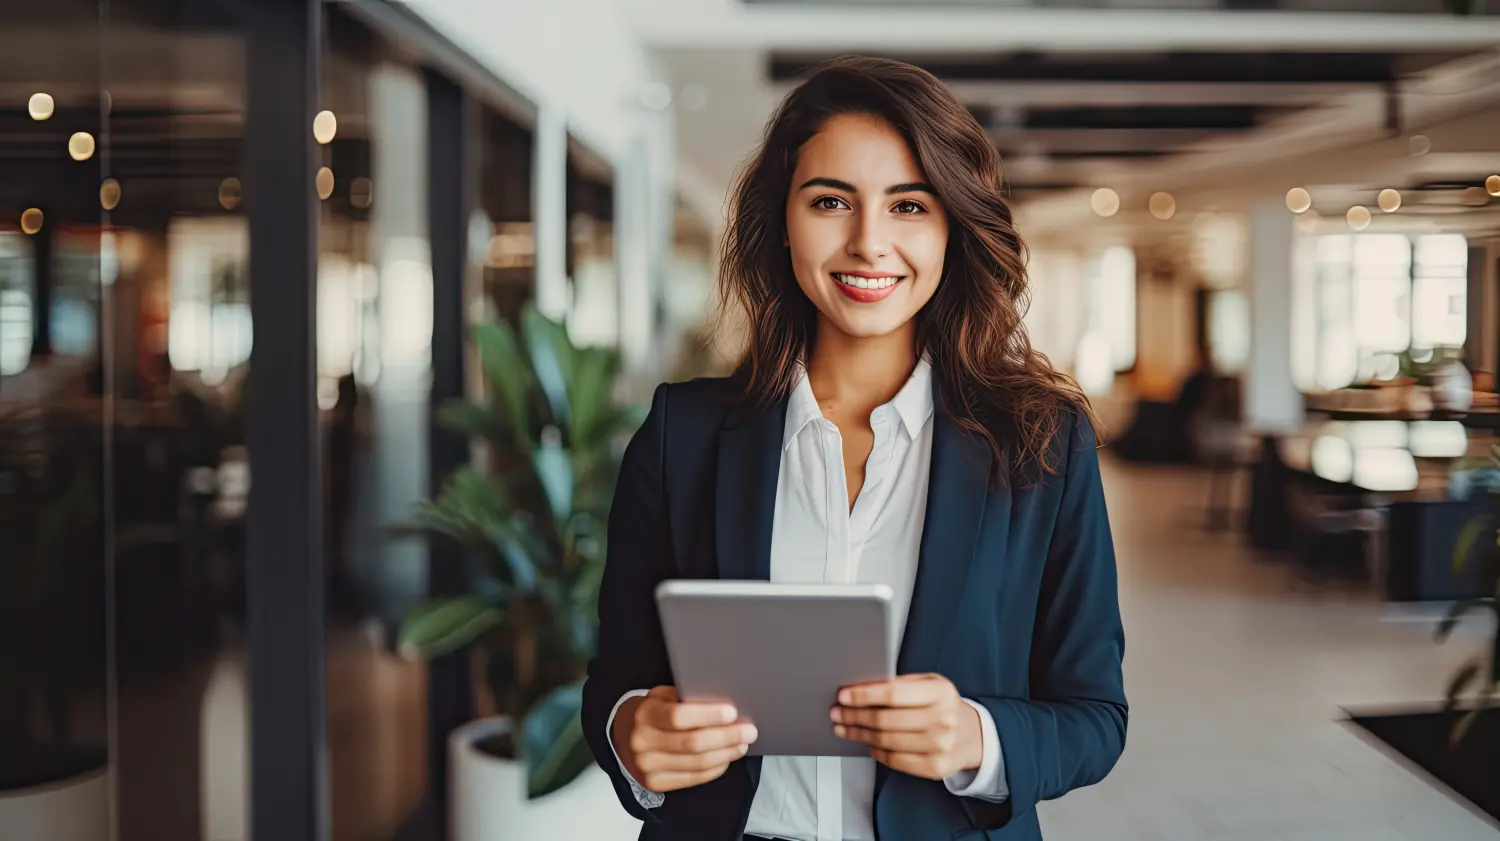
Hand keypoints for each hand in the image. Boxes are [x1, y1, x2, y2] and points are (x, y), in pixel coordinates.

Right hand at [613, 686, 758, 793]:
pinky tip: (727, 757)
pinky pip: (693, 778)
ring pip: (697, 763)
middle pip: (693, 743)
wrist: (623, 736)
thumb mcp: (661, 696)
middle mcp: (642, 743)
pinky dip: (715, 768)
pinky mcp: (656, 784)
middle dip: (726, 737)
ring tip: (742, 744)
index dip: (708, 715)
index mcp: (644, 715)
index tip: (732, 712)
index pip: (678, 717)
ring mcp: (648, 767)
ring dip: (726, 754)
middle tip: (749, 731)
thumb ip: (684, 698)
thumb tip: (721, 703)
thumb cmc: (652, 711)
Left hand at [830, 673, 982, 779]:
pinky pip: (896, 760)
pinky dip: (877, 752)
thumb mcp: (930, 684)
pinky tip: (869, 743)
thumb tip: (861, 688)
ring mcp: (941, 745)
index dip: (863, 695)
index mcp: (941, 692)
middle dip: (854, 716)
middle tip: (836, 713)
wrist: (973, 735)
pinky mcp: (936, 767)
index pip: (893, 693)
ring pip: (887, 741)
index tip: (843, 695)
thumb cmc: (943, 705)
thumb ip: (901, 684)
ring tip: (845, 727)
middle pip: (885, 719)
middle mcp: (944, 719)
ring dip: (860, 734)